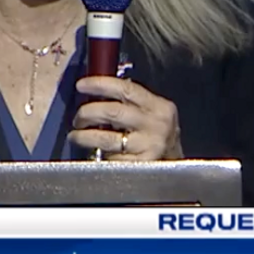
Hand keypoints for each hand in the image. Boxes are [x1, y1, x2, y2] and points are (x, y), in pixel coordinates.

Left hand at [68, 76, 182, 160]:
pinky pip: (110, 158)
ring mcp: (148, 147)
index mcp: (159, 106)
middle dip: (87, 113)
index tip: (80, 85)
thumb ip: (130, 103)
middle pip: (112, 112)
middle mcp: (156, 125)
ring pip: (106, 138)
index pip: (126, 89)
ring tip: (75, 136)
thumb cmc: (156, 136)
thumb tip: (95, 93)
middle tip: (77, 118)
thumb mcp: (152, 114)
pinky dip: (98, 155)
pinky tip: (94, 153)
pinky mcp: (139, 166)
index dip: (100, 84)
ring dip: (84, 136)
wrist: (179, 169)